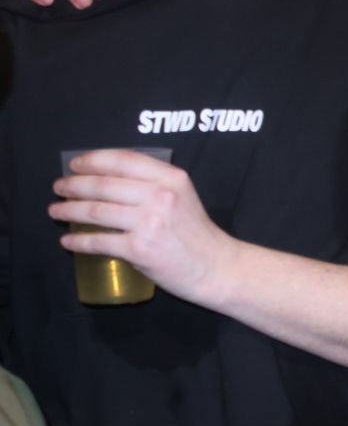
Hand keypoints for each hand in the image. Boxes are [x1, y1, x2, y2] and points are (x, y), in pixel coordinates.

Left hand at [50, 149, 238, 305]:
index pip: (124, 160)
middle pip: (105, 185)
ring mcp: (150, 222)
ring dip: (69, 210)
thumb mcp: (182, 195)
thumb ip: (153, 184)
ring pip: (96, 211)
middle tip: (59, 187)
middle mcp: (161, 196)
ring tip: (56, 210)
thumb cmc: (194, 232)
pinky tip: (68, 240)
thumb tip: (107, 179)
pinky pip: (99, 241)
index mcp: (172, 178)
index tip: (75, 164)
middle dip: (74, 185)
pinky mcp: (139, 248)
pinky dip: (78, 241)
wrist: (213, 266)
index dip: (94, 159)